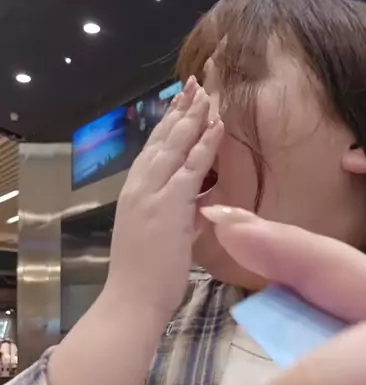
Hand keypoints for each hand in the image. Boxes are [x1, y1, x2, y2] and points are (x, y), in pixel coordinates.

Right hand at [106, 77, 222, 320]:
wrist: (131, 300)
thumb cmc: (145, 277)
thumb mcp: (160, 237)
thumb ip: (177, 215)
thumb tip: (196, 204)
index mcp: (134, 192)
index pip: (153, 149)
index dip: (168, 123)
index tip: (180, 102)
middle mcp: (138, 185)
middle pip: (162, 138)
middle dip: (180, 109)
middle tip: (194, 84)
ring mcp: (151, 193)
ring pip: (174, 145)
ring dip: (192, 116)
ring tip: (206, 93)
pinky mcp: (168, 205)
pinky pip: (190, 167)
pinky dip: (204, 144)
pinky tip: (216, 124)